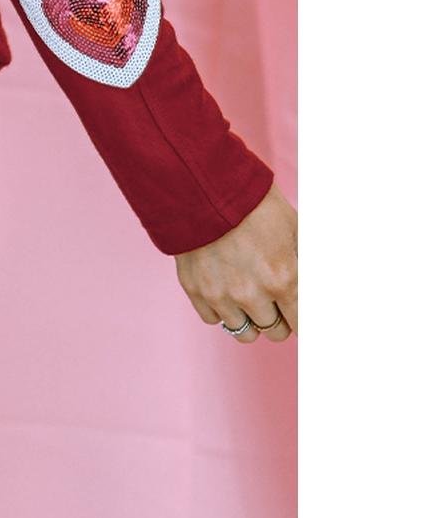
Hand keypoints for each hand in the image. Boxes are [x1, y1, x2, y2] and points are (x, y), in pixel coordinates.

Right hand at [175, 183, 296, 341]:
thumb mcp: (293, 226)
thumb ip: (307, 259)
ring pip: (244, 333)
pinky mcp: (194, 289)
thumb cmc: (252, 202)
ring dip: (250, 318)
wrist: (203, 183)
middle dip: (279, 318)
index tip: (297, 309)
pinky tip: (224, 288)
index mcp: (282, 278)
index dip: (302, 317)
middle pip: (274, 332)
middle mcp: (252, 294)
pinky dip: (221, 310)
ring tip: (248, 296)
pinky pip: (213, 320)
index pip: (301, 325)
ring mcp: (220, 294)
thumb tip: (324, 283)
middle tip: (274, 298)